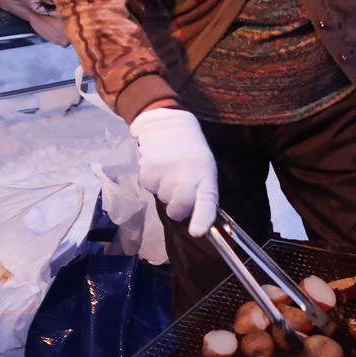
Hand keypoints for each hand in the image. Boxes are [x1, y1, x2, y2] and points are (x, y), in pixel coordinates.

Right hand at [129, 106, 218, 235]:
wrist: (166, 125)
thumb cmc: (189, 152)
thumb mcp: (204, 168)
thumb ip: (202, 192)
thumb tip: (196, 218)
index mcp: (205, 174)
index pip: (207, 201)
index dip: (202, 218)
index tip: (196, 232)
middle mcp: (187, 173)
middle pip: (180, 207)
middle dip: (177, 210)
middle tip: (177, 196)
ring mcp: (167, 171)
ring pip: (163, 198)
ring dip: (164, 191)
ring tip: (168, 171)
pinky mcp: (148, 168)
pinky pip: (149, 188)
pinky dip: (152, 182)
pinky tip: (158, 167)